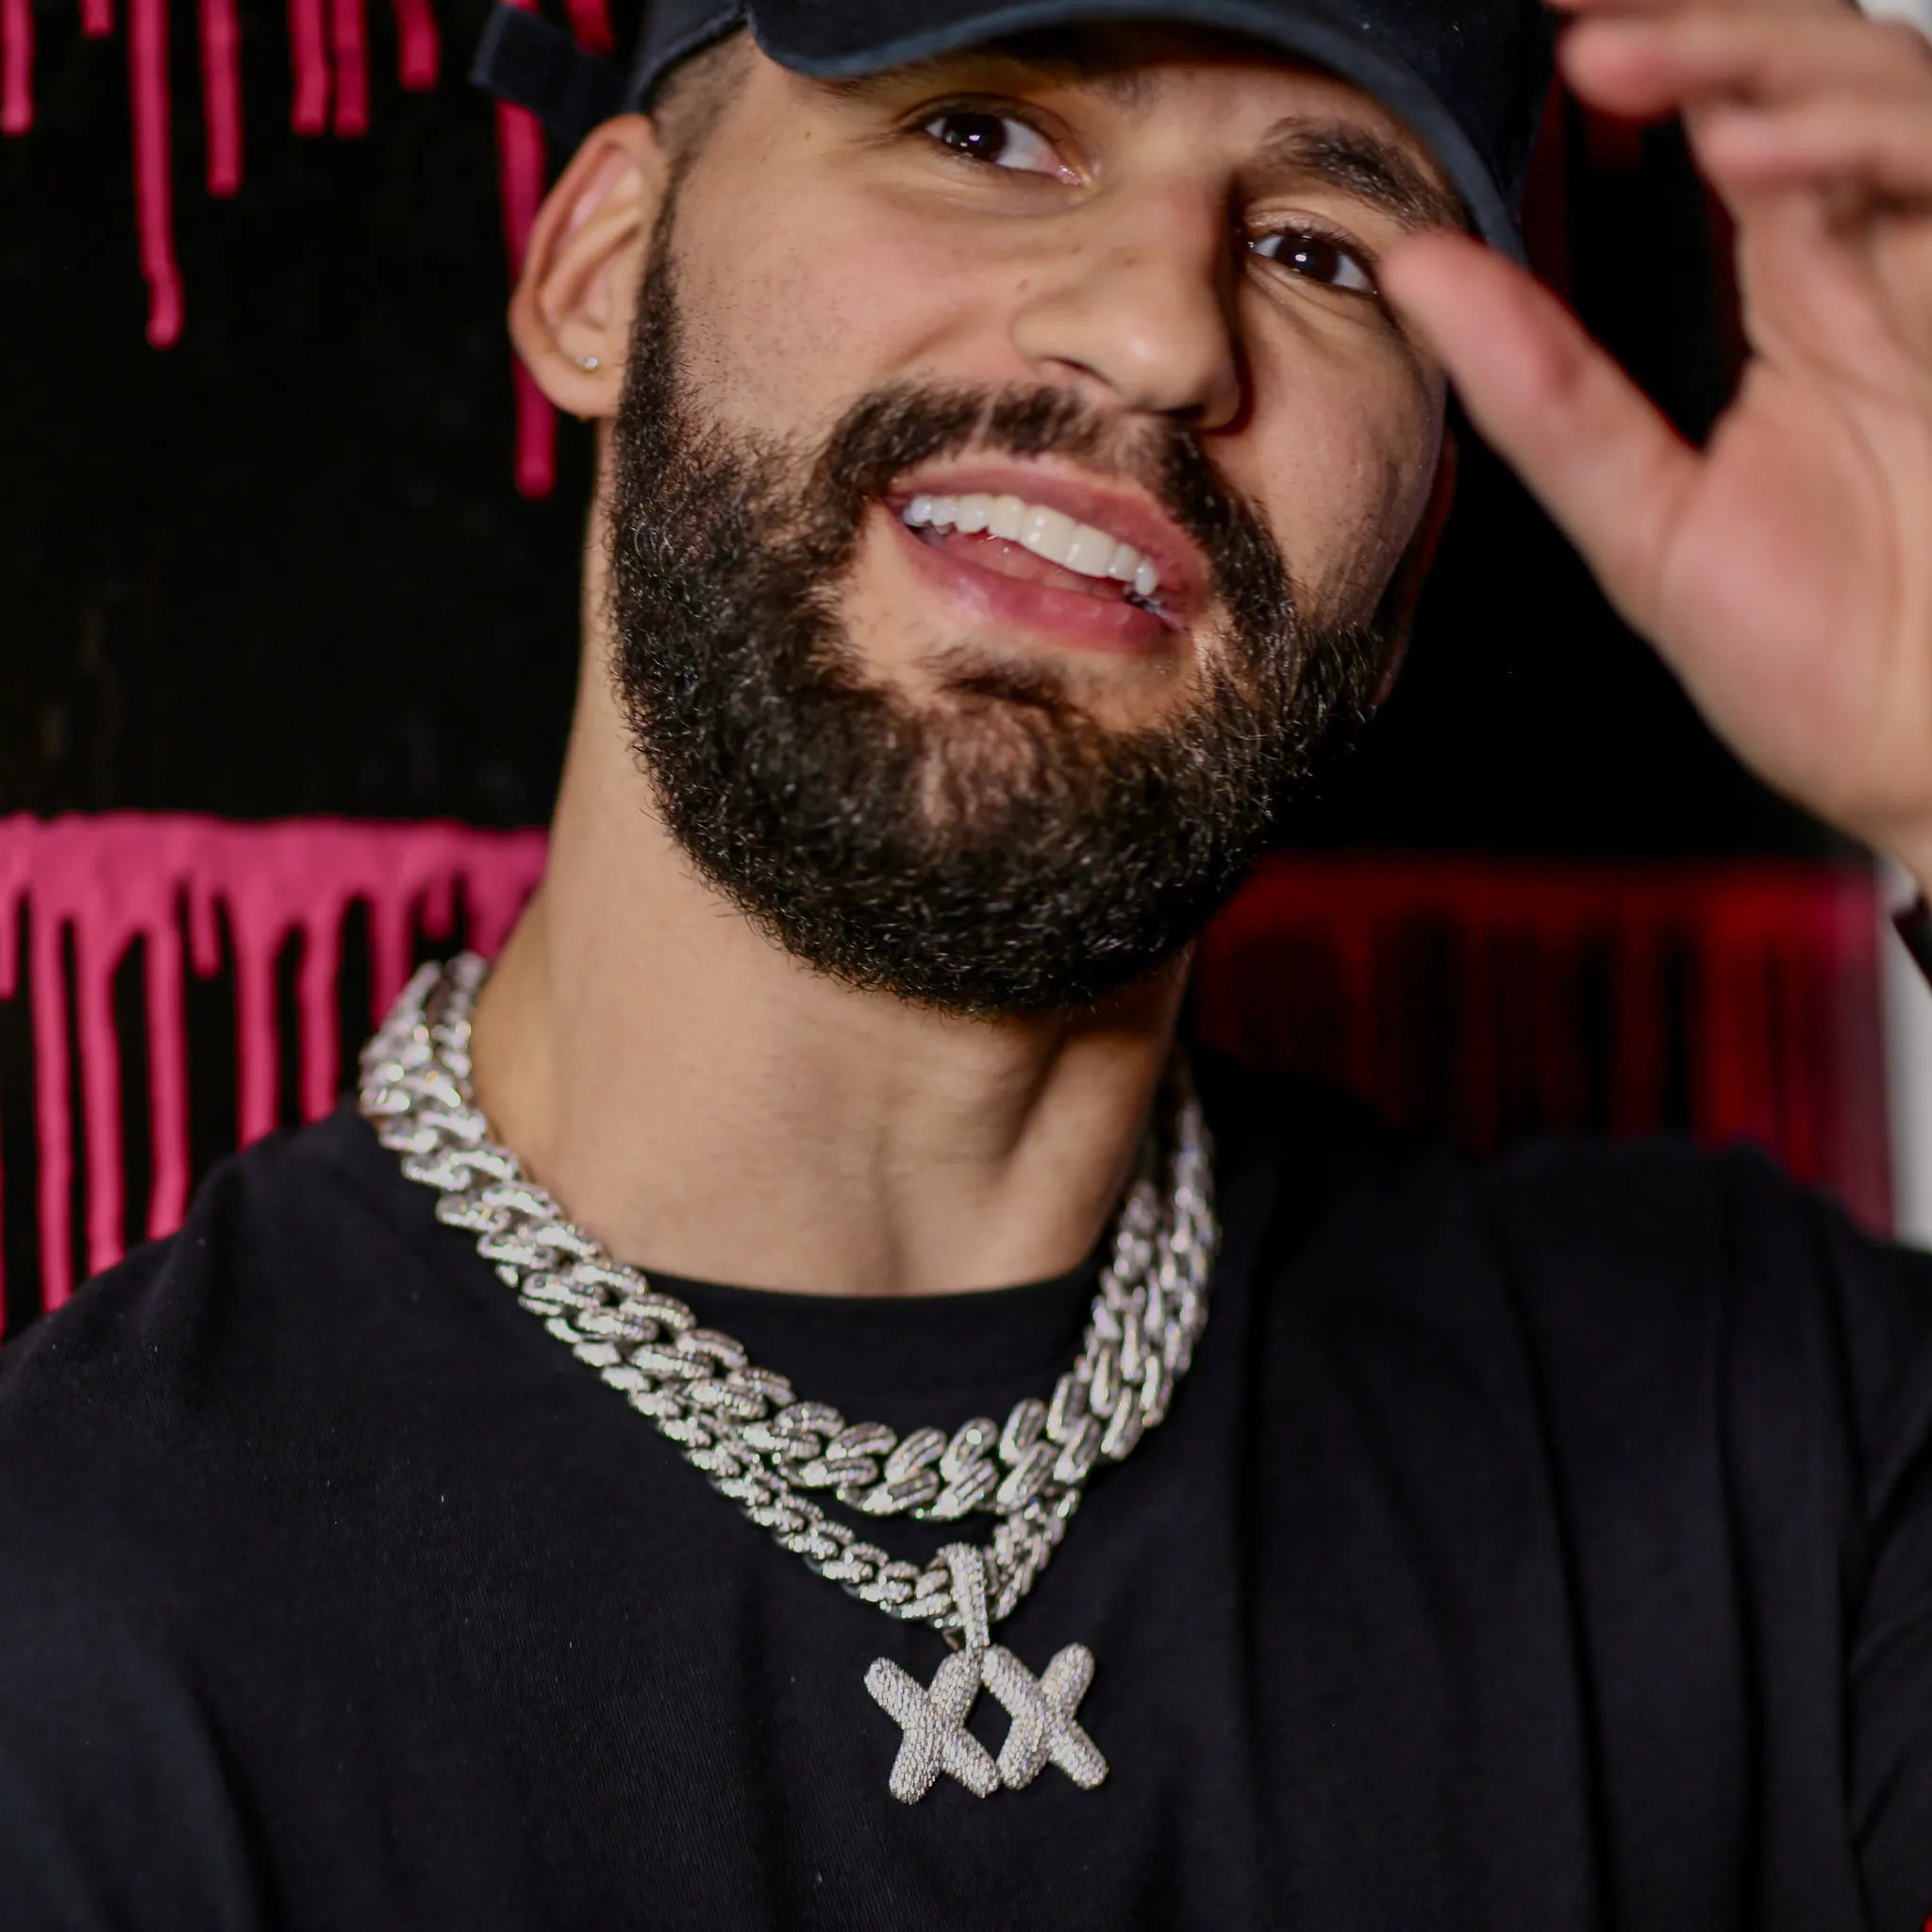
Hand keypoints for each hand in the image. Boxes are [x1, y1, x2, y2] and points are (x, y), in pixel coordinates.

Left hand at [1379, 0, 1931, 884]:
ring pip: (1867, 93)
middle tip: (1562, 7)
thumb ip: (1547, 399)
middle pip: (1789, 79)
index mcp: (1797, 303)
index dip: (1638, 61)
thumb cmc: (1825, 662)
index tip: (1528, 35)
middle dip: (1685, 23)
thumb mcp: (1648, 526)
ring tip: (1612, 59)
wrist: (1931, 759)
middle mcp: (1880, 262)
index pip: (1718, 130)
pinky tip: (1746, 149)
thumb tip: (1418, 275)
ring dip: (1742, 55)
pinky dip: (1851, 144)